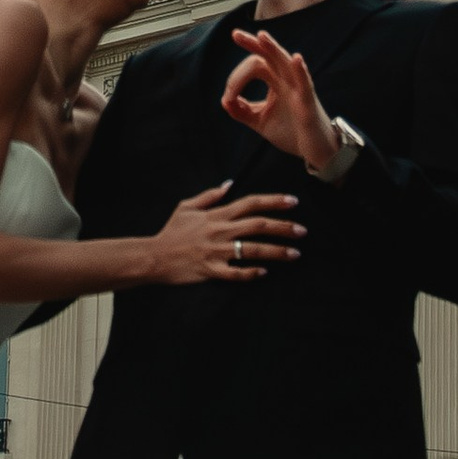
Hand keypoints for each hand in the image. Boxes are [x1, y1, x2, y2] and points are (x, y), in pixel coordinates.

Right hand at [147, 180, 306, 285]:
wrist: (154, 256)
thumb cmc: (171, 231)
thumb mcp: (186, 207)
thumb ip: (209, 196)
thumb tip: (229, 184)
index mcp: (216, 215)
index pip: (250, 203)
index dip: (274, 201)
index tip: (293, 201)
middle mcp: (220, 231)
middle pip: (258, 225)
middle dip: (284, 227)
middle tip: (303, 231)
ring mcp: (217, 251)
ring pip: (253, 249)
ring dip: (277, 251)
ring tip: (295, 253)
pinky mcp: (212, 270)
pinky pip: (236, 273)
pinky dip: (251, 273)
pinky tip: (265, 272)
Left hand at [223, 30, 345, 176]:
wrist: (316, 151)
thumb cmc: (292, 132)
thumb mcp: (260, 121)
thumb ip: (242, 111)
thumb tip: (224, 101)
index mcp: (275, 82)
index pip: (255, 65)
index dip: (236, 78)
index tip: (228, 98)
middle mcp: (287, 81)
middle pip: (269, 56)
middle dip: (253, 44)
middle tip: (235, 34)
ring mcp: (298, 89)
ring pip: (286, 63)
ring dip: (274, 49)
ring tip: (262, 36)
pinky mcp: (308, 102)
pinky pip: (305, 83)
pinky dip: (300, 71)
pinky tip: (296, 59)